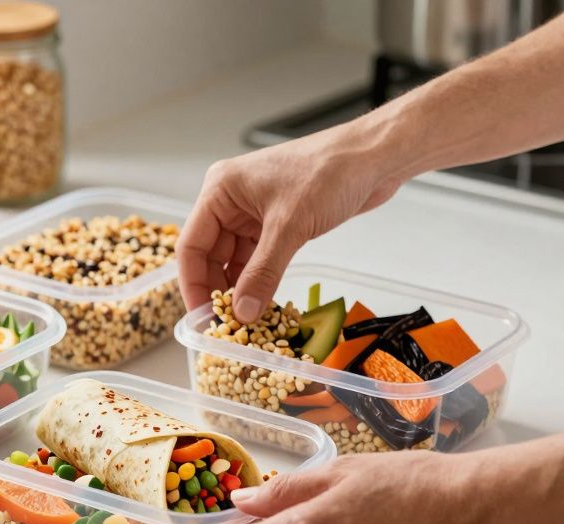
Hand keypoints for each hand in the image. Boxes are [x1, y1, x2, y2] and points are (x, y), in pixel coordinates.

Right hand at [176, 119, 408, 322]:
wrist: (372, 158)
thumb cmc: (329, 171)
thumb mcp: (289, 227)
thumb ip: (263, 273)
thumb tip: (243, 312)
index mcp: (221, 190)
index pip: (192, 245)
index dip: (194, 284)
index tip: (202, 317)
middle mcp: (231, 201)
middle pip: (211, 256)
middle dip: (218, 291)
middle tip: (226, 325)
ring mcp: (254, 212)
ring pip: (235, 261)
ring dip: (241, 289)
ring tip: (246, 320)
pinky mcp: (277, 222)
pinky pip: (259, 259)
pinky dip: (260, 280)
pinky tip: (264, 302)